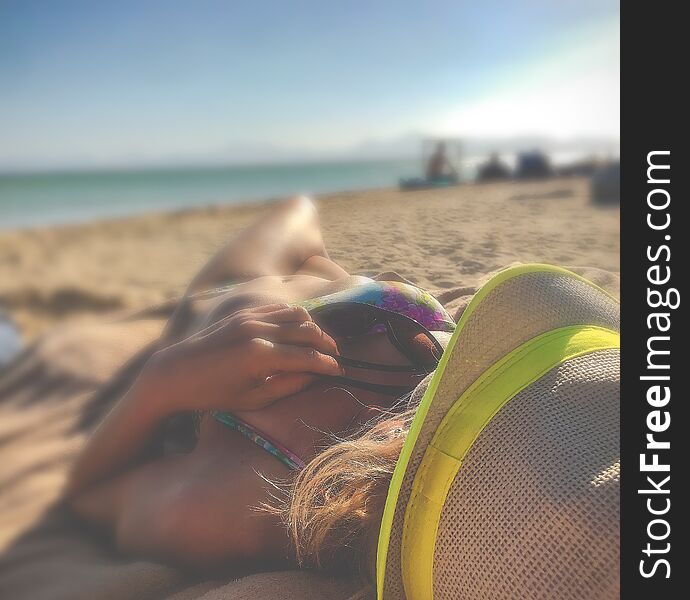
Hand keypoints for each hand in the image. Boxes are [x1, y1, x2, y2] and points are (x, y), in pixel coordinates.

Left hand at [142, 304, 341, 413]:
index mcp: (260, 356)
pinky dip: (295, 317)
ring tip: (320, 343)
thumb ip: (287, 386)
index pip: (308, 357)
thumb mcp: (252, 399)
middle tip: (335, 357)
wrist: (174, 374)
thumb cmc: (212, 394)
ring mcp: (249, 318)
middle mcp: (257, 331)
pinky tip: (299, 330)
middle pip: (308, 331)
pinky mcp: (242, 313)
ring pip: (296, 314)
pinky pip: (278, 308)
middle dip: (327, 344)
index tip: (339, 372)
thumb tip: (314, 376)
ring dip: (314, 328)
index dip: (328, 365)